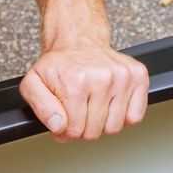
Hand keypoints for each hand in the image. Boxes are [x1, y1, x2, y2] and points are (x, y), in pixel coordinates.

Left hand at [19, 38, 148, 140]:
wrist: (79, 41)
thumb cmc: (59, 65)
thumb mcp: (33, 83)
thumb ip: (40, 107)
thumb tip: (58, 125)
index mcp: (76, 81)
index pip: (74, 130)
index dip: (65, 131)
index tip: (63, 119)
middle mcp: (102, 78)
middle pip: (94, 132)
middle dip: (83, 128)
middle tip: (77, 112)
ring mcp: (123, 77)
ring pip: (115, 127)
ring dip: (102, 123)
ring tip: (93, 107)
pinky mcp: (138, 76)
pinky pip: (135, 116)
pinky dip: (123, 117)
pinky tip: (110, 104)